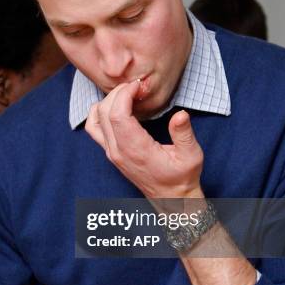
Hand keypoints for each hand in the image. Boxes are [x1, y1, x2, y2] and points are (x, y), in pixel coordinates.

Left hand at [85, 80, 203, 198]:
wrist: (171, 199)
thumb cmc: (181, 177)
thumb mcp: (191, 155)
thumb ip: (184, 134)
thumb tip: (181, 114)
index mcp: (136, 150)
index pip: (117, 114)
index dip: (125, 94)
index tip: (139, 85)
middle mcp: (118, 151)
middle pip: (104, 112)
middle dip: (118, 93)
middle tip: (136, 86)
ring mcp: (111, 152)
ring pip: (96, 118)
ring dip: (108, 101)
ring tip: (127, 94)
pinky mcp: (110, 152)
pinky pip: (94, 128)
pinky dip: (100, 112)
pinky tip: (117, 107)